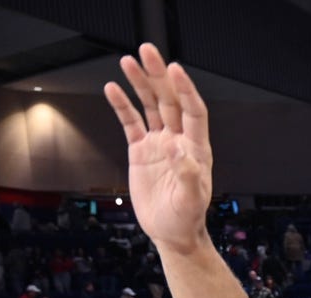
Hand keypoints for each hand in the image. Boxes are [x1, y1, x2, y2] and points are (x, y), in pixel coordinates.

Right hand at [104, 44, 212, 252]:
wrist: (172, 233)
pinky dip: (122, 106)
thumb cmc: (186, 219)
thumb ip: (187, 175)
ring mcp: (159, 144)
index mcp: (197, 150)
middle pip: (170, 100)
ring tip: (128, 61)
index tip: (174, 70)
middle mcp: (179, 141)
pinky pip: (131, 122)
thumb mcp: (190, 201)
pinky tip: (113, 89)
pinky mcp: (141, 151)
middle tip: (148, 51)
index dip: (185, 90)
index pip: (193, 112)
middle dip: (159, 76)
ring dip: (140, 84)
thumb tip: (177, 149)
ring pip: (150, 106)